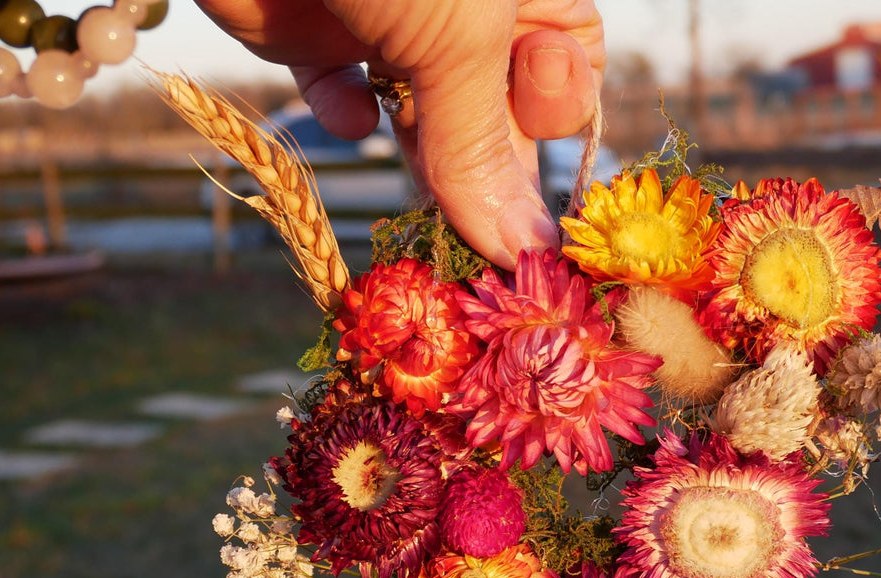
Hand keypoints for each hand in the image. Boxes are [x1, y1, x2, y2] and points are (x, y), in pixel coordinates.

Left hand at [194, 0, 604, 270]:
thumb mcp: (454, 33)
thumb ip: (481, 146)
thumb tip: (527, 251)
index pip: (566, 69)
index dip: (552, 115)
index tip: (525, 146)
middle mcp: (463, 10)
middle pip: (493, 109)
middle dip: (481, 160)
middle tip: (471, 221)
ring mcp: (389, 19)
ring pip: (421, 114)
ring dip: (421, 155)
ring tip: (422, 184)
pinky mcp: (315, 31)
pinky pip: (343, 93)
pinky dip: (347, 115)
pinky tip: (354, 117)